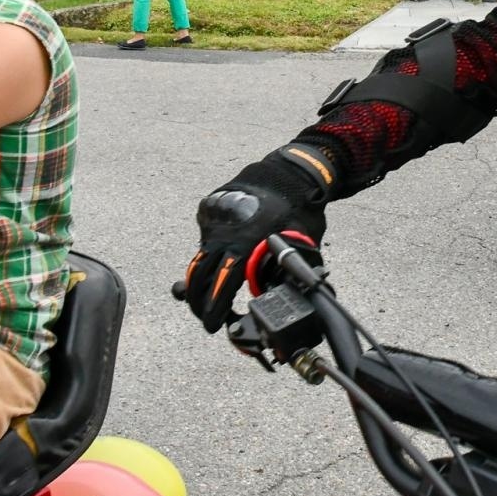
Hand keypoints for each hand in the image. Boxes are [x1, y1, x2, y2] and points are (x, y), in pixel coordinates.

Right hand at [184, 171, 325, 332]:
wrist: (288, 171)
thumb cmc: (297, 208)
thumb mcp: (300, 245)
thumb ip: (287, 271)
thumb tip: (287, 299)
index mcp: (244, 246)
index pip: (222, 286)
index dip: (214, 309)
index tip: (213, 324)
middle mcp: (223, 235)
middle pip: (201, 277)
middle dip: (199, 302)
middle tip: (206, 317)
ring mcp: (214, 222)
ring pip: (198, 260)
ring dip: (196, 283)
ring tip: (200, 300)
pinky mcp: (209, 211)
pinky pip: (204, 240)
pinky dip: (205, 257)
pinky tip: (210, 270)